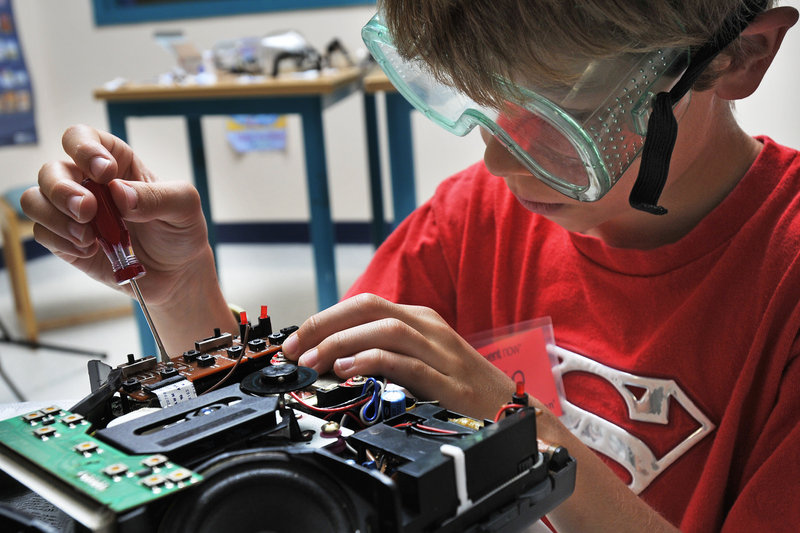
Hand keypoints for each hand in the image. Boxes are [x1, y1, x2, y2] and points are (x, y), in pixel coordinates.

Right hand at [20, 124, 211, 307]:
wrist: (177, 272)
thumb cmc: (180, 230)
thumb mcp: (184, 207)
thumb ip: (157, 197)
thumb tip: (119, 193)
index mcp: (115, 161)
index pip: (81, 138)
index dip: (84, 149)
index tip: (104, 173)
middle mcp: (87, 182)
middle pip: (50, 170)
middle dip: (62, 190)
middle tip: (89, 211)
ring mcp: (73, 212)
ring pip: (35, 200)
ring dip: (56, 217)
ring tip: (89, 237)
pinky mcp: (66, 241)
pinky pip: (42, 233)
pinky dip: (62, 242)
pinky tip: (90, 251)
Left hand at [282, 293, 515, 418]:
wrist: (512, 409)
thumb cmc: (461, 386)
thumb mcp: (421, 360)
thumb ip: (385, 353)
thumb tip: (334, 358)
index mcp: (420, 319)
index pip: (364, 304)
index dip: (324, 319)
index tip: (296, 341)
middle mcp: (429, 328)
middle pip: (369, 308)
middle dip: (324, 325)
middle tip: (294, 350)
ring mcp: (441, 352)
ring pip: (384, 330)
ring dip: (341, 344)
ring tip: (314, 363)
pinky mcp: (449, 382)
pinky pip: (406, 363)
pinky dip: (371, 363)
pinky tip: (348, 372)